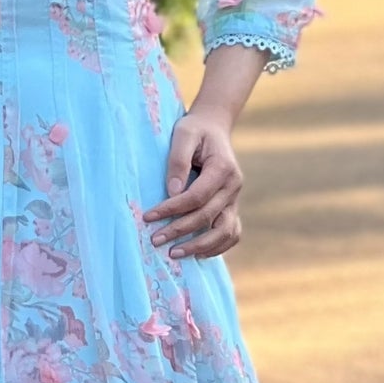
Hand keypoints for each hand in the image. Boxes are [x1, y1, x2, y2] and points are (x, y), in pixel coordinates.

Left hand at [145, 109, 242, 258]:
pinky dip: (217, 247)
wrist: (213, 128)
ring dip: (201, 246)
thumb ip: (178, 161)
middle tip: (154, 240)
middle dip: (179, 231)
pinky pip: (231, 233)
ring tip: (174, 254)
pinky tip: (196, 254)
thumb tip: (172, 192)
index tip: (148, 217)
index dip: (172, 209)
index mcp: (223, 168)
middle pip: (208, 217)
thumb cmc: (195, 130)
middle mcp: (233, 187)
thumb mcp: (183, 134)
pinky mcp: (231, 207)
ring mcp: (235, 199)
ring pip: (226, 231)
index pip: (197, 196)